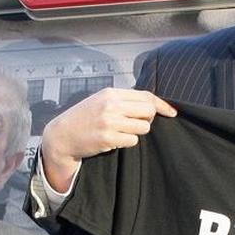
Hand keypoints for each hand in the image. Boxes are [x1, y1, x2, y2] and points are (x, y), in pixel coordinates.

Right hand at [41, 88, 176, 191]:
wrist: (63, 135)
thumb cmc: (85, 117)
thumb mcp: (102, 101)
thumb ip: (123, 100)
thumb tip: (152, 105)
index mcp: (111, 93)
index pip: (146, 96)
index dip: (162, 104)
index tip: (172, 112)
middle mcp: (111, 105)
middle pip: (149, 111)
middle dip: (148, 119)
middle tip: (135, 123)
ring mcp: (109, 122)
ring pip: (144, 127)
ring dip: (136, 131)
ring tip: (121, 131)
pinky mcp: (108, 138)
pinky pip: (132, 141)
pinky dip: (127, 142)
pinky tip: (113, 139)